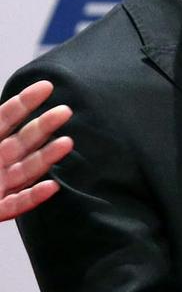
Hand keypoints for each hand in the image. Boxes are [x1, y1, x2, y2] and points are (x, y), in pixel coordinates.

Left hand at [1, 80, 71, 221]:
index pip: (4, 119)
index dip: (24, 102)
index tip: (45, 87)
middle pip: (21, 141)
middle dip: (43, 125)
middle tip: (65, 111)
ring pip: (25, 170)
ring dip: (46, 157)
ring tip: (66, 143)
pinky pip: (16, 204)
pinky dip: (34, 197)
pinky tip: (51, 186)